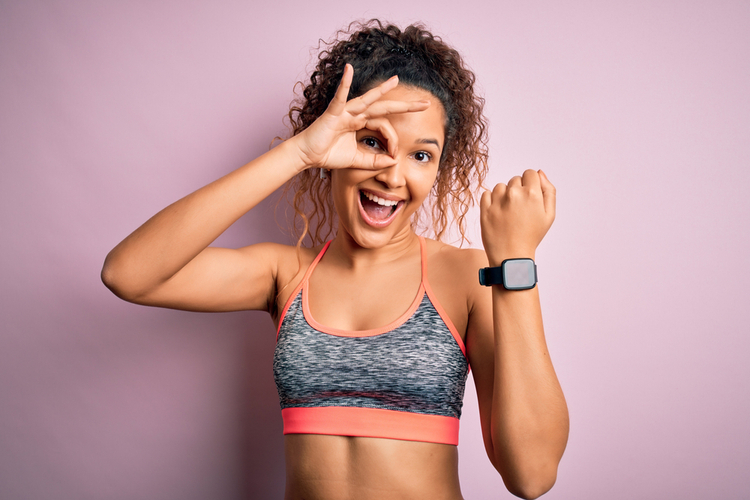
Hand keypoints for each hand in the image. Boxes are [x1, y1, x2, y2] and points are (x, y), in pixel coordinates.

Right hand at [292, 64, 429, 170]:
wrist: (307, 156)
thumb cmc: (328, 155)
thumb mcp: (357, 160)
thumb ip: (374, 160)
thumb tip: (393, 162)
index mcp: (361, 124)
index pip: (384, 127)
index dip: (392, 140)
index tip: (395, 154)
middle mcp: (356, 114)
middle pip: (384, 108)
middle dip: (405, 106)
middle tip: (425, 104)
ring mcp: (345, 112)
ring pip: (368, 99)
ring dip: (382, 90)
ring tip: (396, 80)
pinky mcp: (333, 113)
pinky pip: (341, 96)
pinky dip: (345, 83)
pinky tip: (349, 69)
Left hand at [480, 169, 555, 265]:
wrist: (511, 256)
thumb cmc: (532, 235)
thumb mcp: (549, 215)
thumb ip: (548, 190)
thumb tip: (539, 173)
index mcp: (532, 193)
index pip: (530, 173)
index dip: (531, 184)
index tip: (529, 197)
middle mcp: (514, 194)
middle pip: (515, 179)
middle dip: (518, 190)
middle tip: (520, 210)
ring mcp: (498, 201)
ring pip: (501, 186)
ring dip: (504, 195)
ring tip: (508, 213)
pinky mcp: (485, 209)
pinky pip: (486, 194)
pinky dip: (491, 200)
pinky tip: (498, 213)